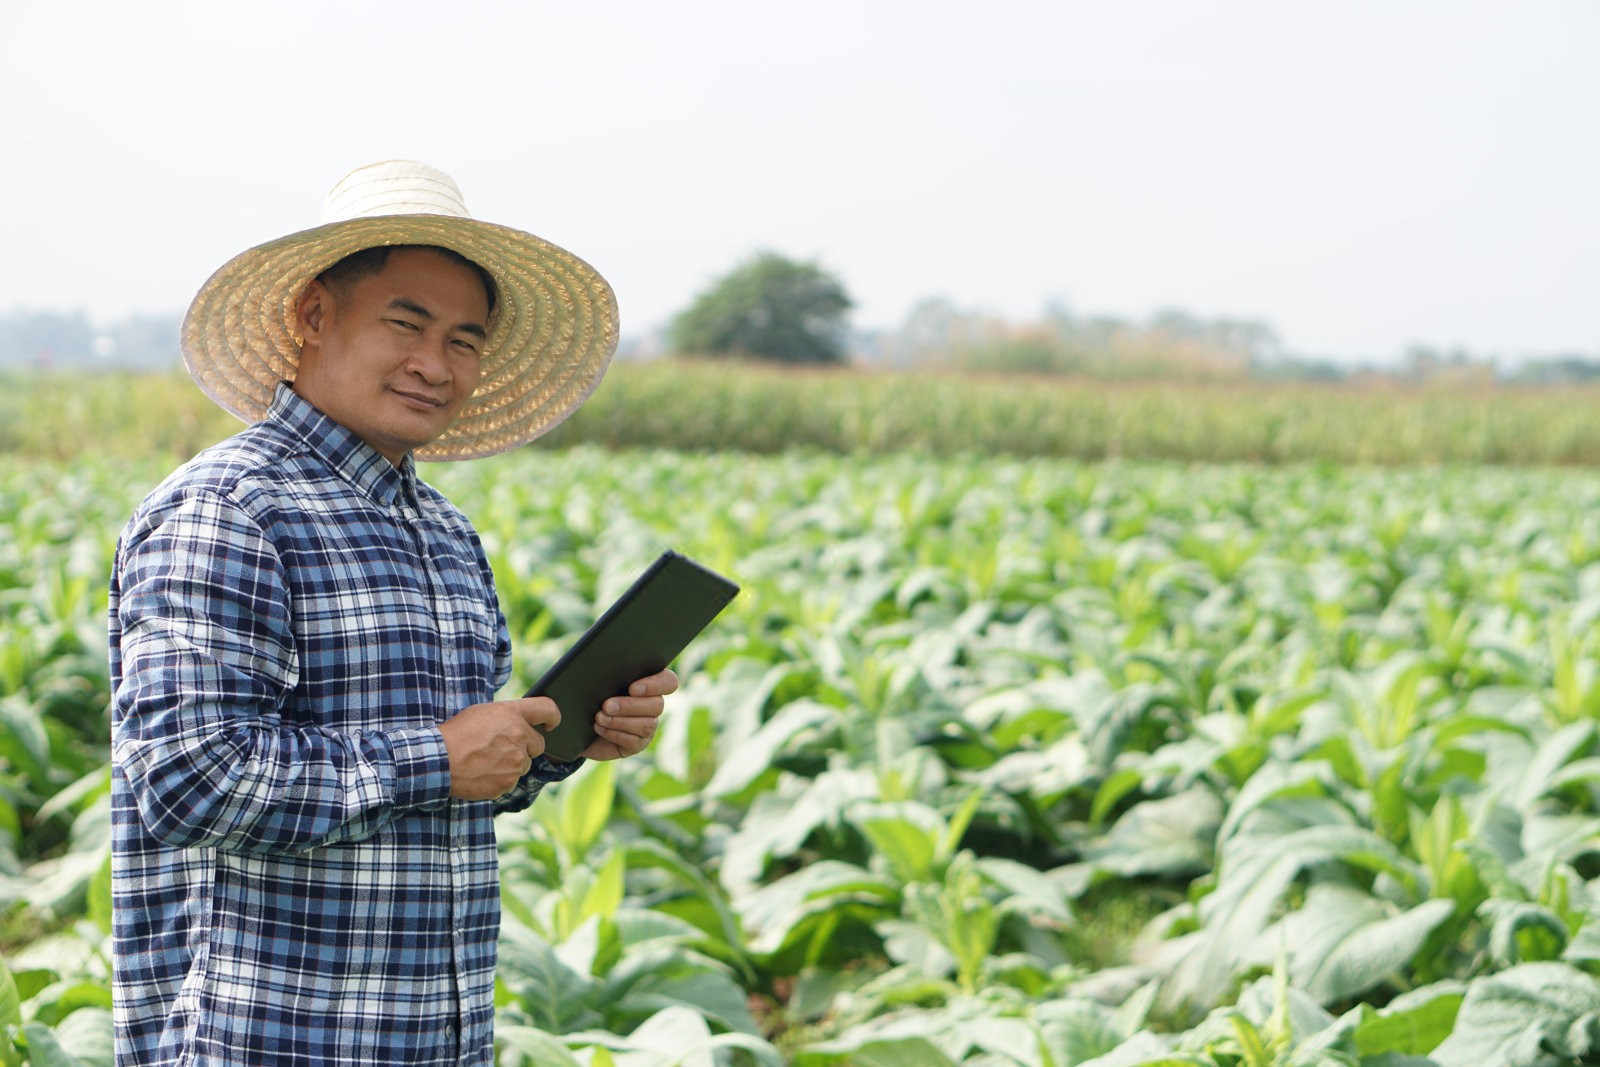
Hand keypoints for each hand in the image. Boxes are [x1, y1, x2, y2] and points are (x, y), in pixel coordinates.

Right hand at [437, 697, 559, 799]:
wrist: (438, 760)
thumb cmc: (455, 734)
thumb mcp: (481, 713)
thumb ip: (507, 717)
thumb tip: (520, 724)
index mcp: (513, 714)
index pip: (548, 710)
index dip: (553, 717)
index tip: (551, 724)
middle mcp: (520, 736)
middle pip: (538, 745)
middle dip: (525, 747)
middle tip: (501, 748)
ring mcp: (516, 762)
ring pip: (523, 765)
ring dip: (511, 764)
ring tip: (484, 761)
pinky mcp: (508, 782)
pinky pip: (511, 782)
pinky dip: (500, 779)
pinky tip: (482, 773)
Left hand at [581, 668, 676, 760]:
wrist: (577, 721)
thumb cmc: (590, 693)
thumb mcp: (599, 681)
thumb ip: (610, 674)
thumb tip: (606, 666)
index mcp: (649, 682)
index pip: (669, 682)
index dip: (655, 685)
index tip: (632, 688)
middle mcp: (653, 704)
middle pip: (657, 705)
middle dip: (630, 706)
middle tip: (607, 705)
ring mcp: (647, 725)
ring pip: (647, 724)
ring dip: (620, 721)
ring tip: (599, 717)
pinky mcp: (637, 744)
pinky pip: (634, 741)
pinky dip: (614, 733)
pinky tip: (599, 727)